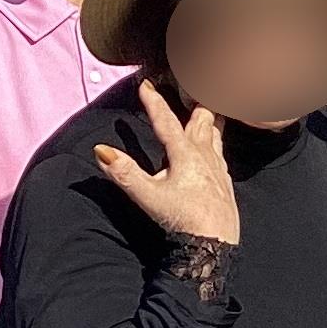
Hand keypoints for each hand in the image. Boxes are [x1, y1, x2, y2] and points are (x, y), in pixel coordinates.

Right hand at [93, 81, 241, 243]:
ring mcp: (218, 169)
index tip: (146, 83)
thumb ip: (125, 173)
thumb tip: (101, 150)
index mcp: (185, 154)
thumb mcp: (148, 196)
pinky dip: (217, 142)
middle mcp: (205, 156)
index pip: (166, 121)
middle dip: (194, 101)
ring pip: (215, 134)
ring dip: (210, 119)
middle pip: (201, 120)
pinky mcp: (225, 183)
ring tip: (208, 108)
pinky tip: (214, 150)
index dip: (154, 101)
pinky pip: (221, 154)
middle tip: (191, 85)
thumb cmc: (184, 219)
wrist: (216, 244)